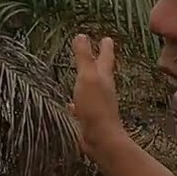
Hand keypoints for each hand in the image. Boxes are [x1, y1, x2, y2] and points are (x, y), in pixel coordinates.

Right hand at [70, 34, 126, 158]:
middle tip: (96, 52)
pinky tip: (70, 104)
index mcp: (104, 78)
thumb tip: (81, 35)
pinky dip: (77, 101)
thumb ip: (83, 58)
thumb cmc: (95, 107)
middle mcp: (103, 90)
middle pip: (101, 72)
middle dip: (98, 62)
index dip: (105, 48)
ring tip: (79, 75)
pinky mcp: (89, 118)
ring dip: (87, 80)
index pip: (105, 58)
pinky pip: (82, 105)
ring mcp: (97, 105)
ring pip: (92, 88)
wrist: (100, 140)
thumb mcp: (87, 78)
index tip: (107, 38)